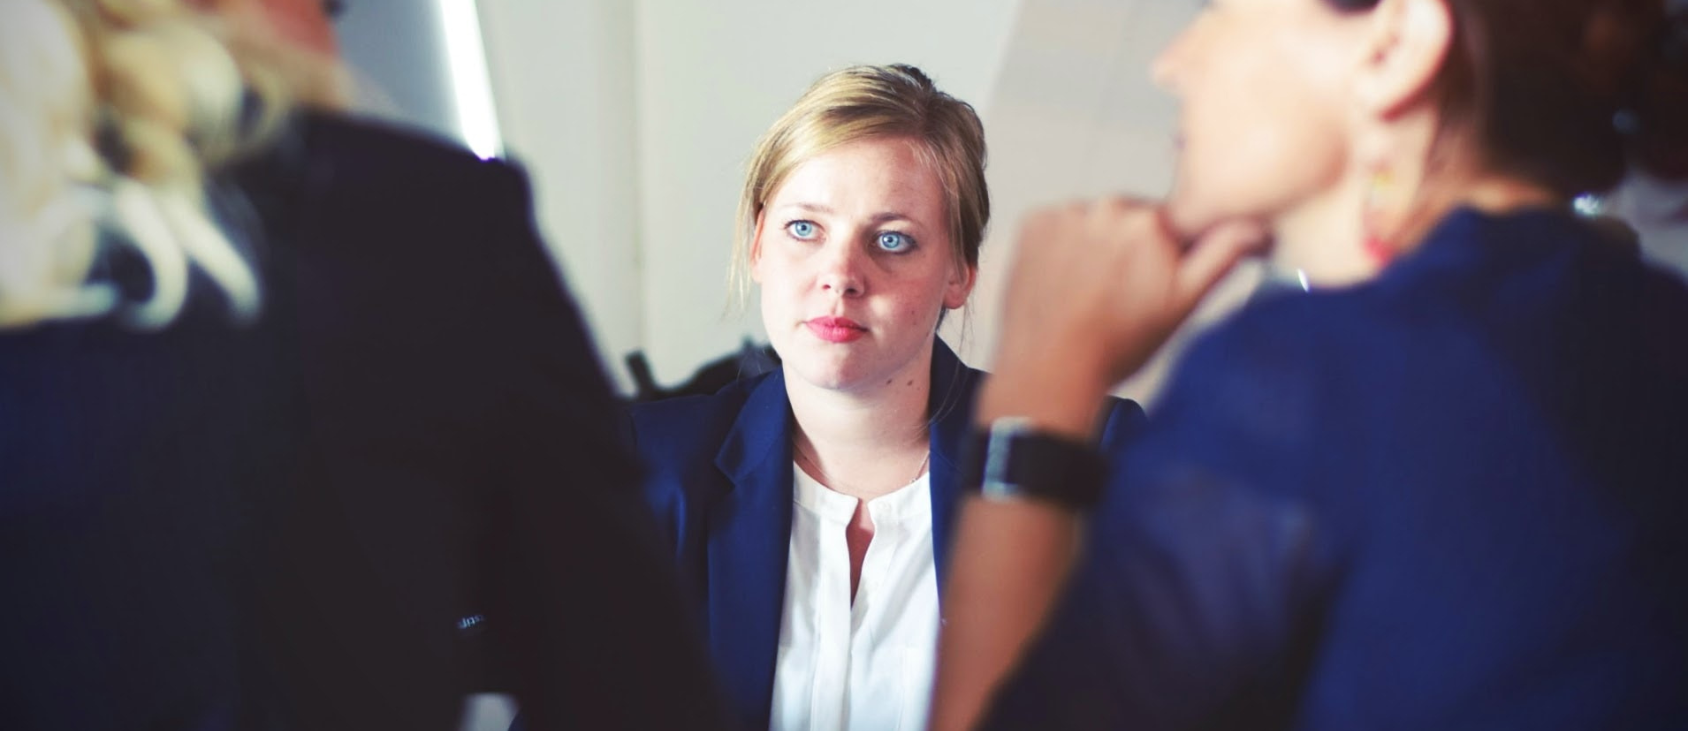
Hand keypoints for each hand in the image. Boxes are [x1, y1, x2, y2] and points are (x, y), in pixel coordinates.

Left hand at [983, 198, 1264, 436]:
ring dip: (1094, 245)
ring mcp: (1065, 213)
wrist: (1050, 368)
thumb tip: (1255, 225)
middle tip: (1119, 294)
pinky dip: (1061, 246)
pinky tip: (1064, 281)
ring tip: (1088, 292)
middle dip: (1130, 248)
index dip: (1166, 253)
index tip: (1153, 279)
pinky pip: (1058, 225)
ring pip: (1093, 222)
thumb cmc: (1116, 345)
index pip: (1171, 223)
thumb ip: (1222, 255)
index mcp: (1151, 221)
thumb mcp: (1183, 303)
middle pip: (1130, 219)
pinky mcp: (1033, 223)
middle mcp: (1107, 207)